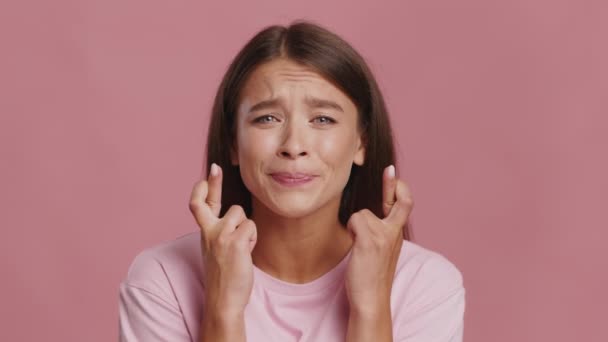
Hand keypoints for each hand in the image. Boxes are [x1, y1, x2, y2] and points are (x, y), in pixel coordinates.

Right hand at [189, 163, 257, 316]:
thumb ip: (221, 232)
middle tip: (215, 167)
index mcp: (204, 233)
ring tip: (242, 248)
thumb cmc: (224, 277)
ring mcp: (220, 236)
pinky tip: (247, 252)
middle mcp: (209, 232)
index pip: (198, 205)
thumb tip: (233, 216)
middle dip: (212, 182)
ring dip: (247, 228)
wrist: (223, 299)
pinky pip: (251, 227)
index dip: (203, 188)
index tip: (208, 173)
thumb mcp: (217, 250)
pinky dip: (252, 238)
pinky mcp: (235, 243)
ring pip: (242, 215)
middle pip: (207, 202)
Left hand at [344, 165, 413, 314]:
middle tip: (389, 169)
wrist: (371, 300)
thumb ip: (379, 232)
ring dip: (355, 225)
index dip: (398, 188)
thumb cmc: (371, 278)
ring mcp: (385, 236)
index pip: (404, 205)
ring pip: (363, 214)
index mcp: (397, 235)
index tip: (391, 172)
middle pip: (402, 201)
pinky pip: (356, 220)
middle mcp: (395, 233)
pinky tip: (354, 246)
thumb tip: (366, 216)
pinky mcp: (371, 240)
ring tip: (358, 246)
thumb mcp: (379, 252)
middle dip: (394, 183)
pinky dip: (351, 230)